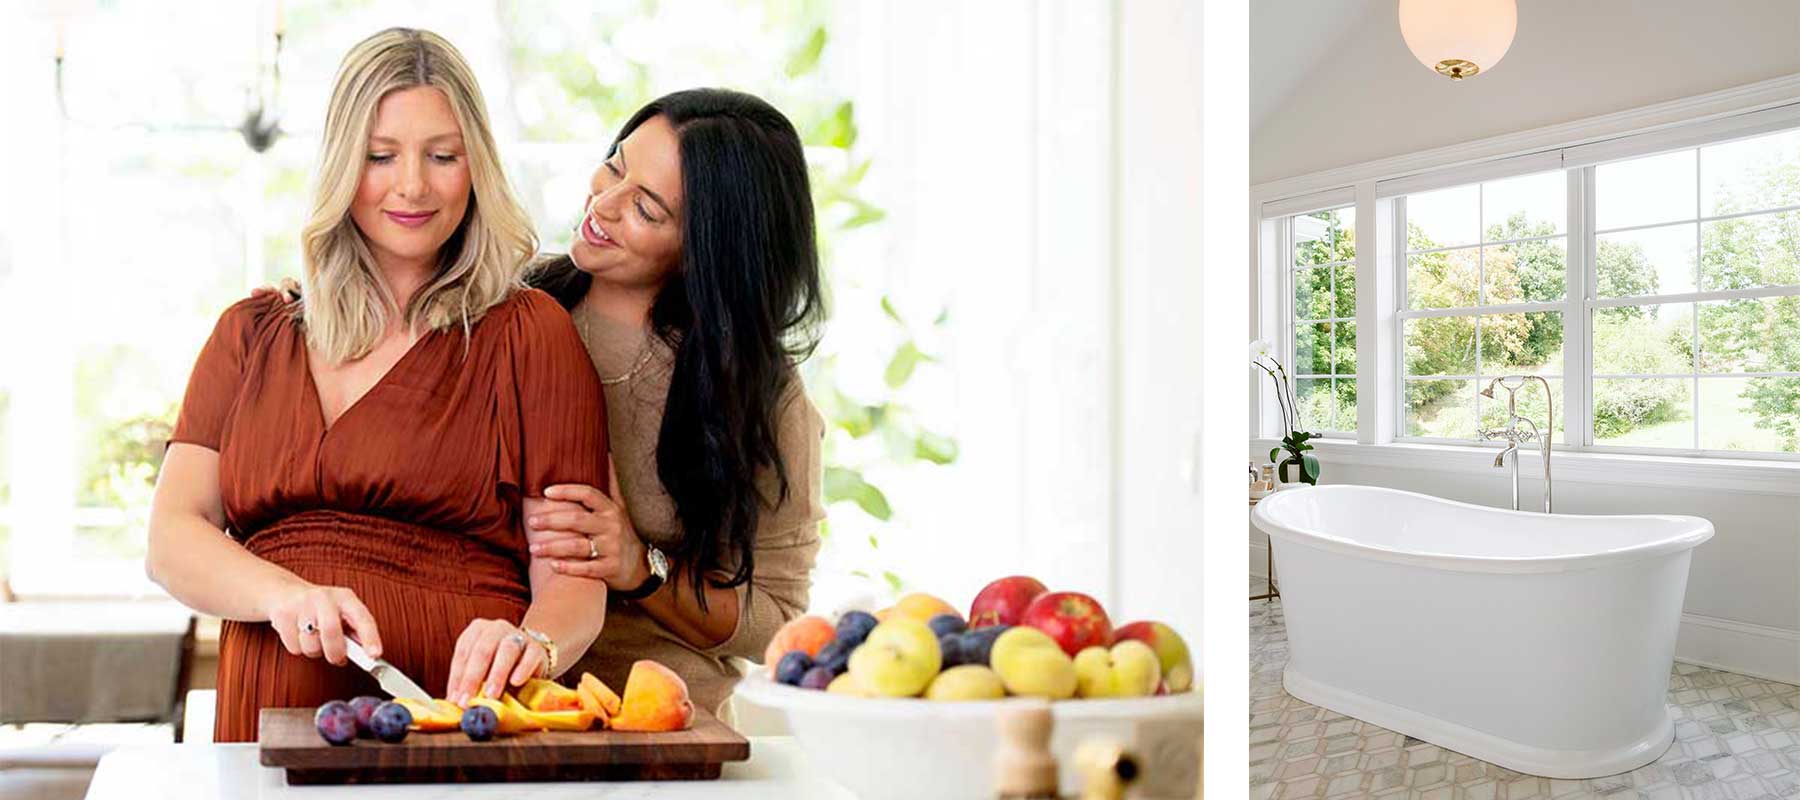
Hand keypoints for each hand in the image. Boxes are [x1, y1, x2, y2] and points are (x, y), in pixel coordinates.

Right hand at [264, 583, 382, 666]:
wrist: (286, 593)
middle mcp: (324, 597)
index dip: (370, 637)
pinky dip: (298, 648)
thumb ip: (355, 631)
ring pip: (311, 645)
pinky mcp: (282, 615)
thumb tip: (367, 654)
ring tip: (315, 640)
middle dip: (336, 653)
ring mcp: (301, 605)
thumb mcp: (343, 612)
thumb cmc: (322, 609)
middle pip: (331, 632)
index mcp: (345, 597)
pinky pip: (294, 646)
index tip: (375, 655)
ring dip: (315, 651)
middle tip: (337, 658)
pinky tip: (299, 635)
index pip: (362, 617)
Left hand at [445, 618, 546, 704]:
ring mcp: (519, 636)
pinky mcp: (537, 648)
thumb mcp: (481, 670)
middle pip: (482, 650)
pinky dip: (522, 669)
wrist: (530, 659)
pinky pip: (530, 656)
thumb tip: (455, 704)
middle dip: (473, 678)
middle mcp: (496, 629)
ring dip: (497, 674)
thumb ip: (469, 683)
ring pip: (507, 650)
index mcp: (477, 631)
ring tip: (491, 695)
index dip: (457, 677)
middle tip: (468, 701)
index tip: (455, 699)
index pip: (463, 652)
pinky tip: (516, 682)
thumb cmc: (499, 667)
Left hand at [528, 462, 648, 589]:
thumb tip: (607, 455)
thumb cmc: (622, 532)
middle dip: (552, 520)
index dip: (567, 491)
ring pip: (578, 547)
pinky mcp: (609, 569)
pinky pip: (586, 569)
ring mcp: (611, 548)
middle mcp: (611, 527)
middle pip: (577, 520)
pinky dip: (569, 568)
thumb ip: (611, 484)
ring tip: (533, 549)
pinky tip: (552, 566)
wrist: (640, 565)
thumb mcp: (619, 507)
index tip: (546, 492)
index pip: (588, 494)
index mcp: (611, 509)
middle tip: (531, 521)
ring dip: (553, 547)